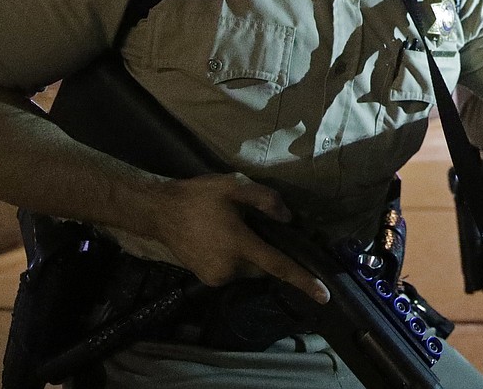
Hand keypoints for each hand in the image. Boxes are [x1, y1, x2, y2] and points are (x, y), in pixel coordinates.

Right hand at [150, 173, 329, 303]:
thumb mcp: (234, 186)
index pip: (278, 266)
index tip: (324, 295)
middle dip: (268, 252)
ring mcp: (216, 277)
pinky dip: (236, 259)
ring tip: (234, 230)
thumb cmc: (198, 196)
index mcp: (240, 245)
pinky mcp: (207, 279)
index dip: (303, 280)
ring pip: (249, 270)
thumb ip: (265, 200)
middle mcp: (230, 268)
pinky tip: (224, 239)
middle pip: (264, 267)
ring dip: (250, 255)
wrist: (159, 212)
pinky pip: (233, 271)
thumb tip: (288, 218)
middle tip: (257, 228)